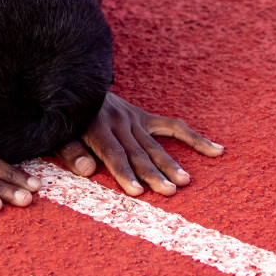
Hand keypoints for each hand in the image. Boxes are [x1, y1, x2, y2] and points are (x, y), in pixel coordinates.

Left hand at [59, 92, 223, 195]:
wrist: (76, 83)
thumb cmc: (65, 117)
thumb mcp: (59, 133)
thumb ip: (71, 151)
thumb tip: (87, 170)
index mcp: (96, 127)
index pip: (113, 154)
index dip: (124, 173)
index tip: (137, 192)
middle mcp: (118, 122)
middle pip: (138, 153)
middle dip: (152, 174)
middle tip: (168, 192)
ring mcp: (134, 119)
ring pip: (155, 145)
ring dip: (170, 164)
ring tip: (184, 181)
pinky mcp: (145, 117)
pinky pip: (174, 127)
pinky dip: (195, 138)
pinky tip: (217, 151)